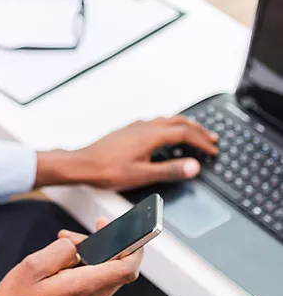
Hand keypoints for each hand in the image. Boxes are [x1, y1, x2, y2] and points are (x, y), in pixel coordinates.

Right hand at [0, 219, 141, 295]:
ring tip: (60, 246)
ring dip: (88, 255)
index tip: (120, 228)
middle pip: (114, 267)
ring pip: (102, 274)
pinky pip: (91, 284)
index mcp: (83, 288)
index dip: (131, 244)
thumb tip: (77, 246)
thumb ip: (60, 251)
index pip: (126, 267)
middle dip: (99, 244)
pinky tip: (59, 264)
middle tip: (68, 236)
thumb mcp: (32, 266)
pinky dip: (82, 268)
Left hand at [35, 116, 218, 190]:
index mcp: (151, 135)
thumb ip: (170, 170)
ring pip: (166, 120)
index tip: (213, 150)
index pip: (185, 134)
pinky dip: (169, 126)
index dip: (202, 142)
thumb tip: (193, 166)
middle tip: (211, 138)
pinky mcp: (127, 130)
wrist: (82, 164)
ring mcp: (134, 127)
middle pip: (178, 122)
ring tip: (194, 133)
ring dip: (183, 126)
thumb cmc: (107, 170)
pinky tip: (164, 134)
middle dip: (197, 130)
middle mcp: (144, 127)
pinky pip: (155, 122)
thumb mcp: (143, 175)